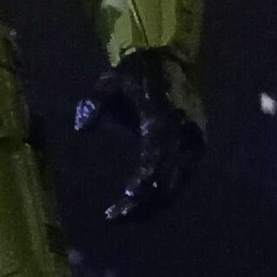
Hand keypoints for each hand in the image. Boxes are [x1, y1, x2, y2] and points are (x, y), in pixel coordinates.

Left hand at [74, 48, 204, 222]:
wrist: (172, 59)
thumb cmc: (137, 73)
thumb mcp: (110, 80)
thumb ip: (94, 101)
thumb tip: (80, 128)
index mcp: (164, 113)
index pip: (157, 151)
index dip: (145, 176)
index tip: (127, 196)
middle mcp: (185, 131)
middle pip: (169, 174)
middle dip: (144, 200)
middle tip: (115, 217)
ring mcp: (194, 140)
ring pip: (177, 181)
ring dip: (152, 204)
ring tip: (123, 218)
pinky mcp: (196, 147)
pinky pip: (181, 178)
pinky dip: (163, 195)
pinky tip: (141, 209)